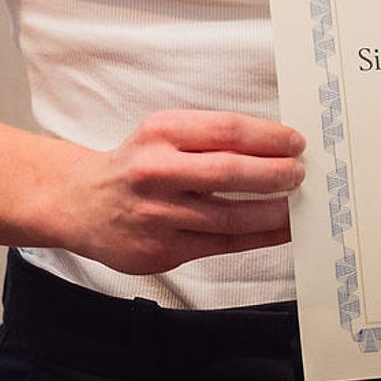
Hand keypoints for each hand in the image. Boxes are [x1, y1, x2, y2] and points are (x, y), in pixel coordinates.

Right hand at [55, 109, 304, 276]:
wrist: (81, 204)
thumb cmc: (135, 164)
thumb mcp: (162, 133)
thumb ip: (209, 137)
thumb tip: (275, 145)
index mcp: (160, 133)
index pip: (226, 130)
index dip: (269, 137)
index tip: (294, 142)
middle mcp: (155, 172)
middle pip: (230, 172)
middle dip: (275, 173)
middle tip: (299, 173)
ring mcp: (157, 216)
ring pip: (230, 217)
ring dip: (273, 212)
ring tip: (295, 204)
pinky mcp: (161, 251)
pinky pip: (222, 245)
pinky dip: (257, 237)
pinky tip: (278, 229)